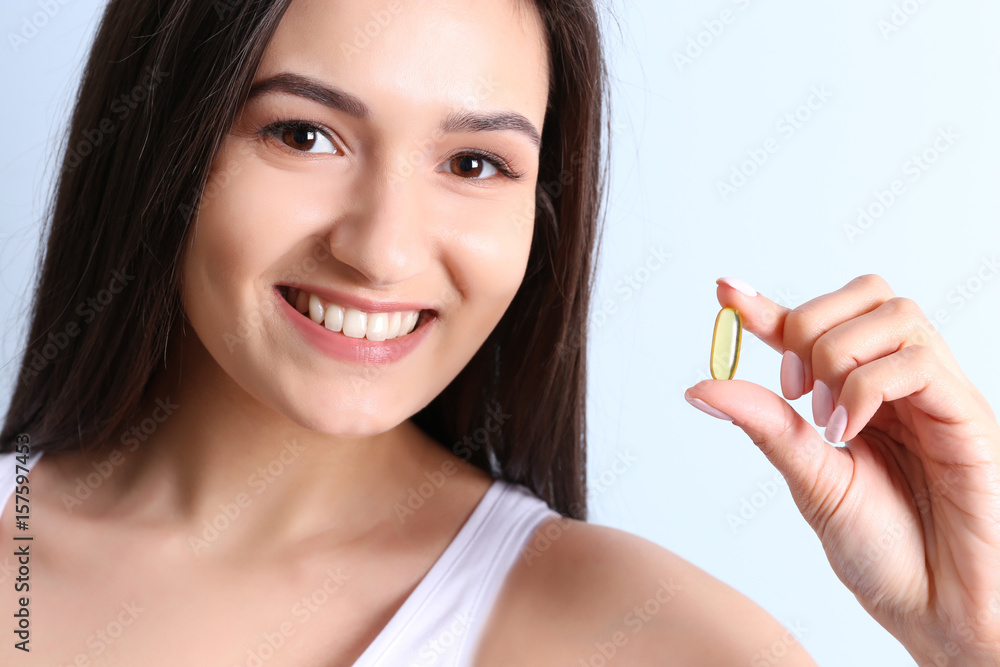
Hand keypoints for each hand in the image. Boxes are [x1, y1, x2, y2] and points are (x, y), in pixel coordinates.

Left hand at [684, 274, 999, 665]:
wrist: (938, 613)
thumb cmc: (886, 552)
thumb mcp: (810, 480)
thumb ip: (766, 427)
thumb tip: (702, 386)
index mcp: (865, 394)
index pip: (819, 325)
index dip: (770, 304)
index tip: (725, 292)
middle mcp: (904, 384)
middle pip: (866, 294)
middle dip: (810, 325)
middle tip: (791, 390)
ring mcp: (939, 396)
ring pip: (894, 314)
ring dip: (839, 353)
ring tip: (824, 418)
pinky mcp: (969, 418)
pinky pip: (919, 363)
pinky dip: (867, 385)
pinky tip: (847, 429)